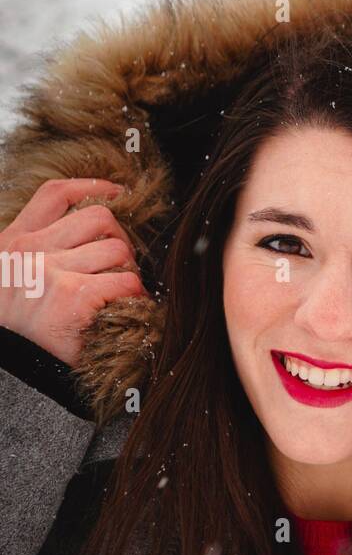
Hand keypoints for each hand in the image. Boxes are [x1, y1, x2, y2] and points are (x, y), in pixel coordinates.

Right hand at [0, 177, 145, 367]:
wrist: (3, 366)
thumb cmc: (12, 327)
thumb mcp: (8, 276)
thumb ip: (34, 252)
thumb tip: (82, 237)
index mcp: (15, 241)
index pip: (56, 194)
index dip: (92, 187)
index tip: (116, 193)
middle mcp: (31, 251)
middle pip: (99, 218)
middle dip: (121, 240)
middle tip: (122, 267)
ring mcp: (51, 272)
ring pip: (118, 250)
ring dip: (130, 271)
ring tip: (124, 293)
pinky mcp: (73, 298)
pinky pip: (125, 283)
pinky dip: (135, 297)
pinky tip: (130, 310)